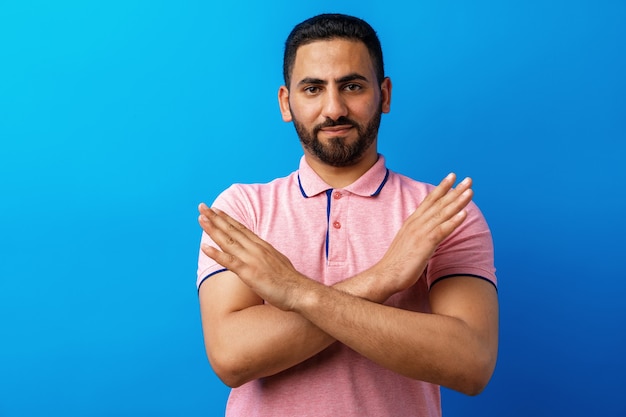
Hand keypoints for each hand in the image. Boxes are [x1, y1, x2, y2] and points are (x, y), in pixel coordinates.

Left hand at [198, 203, 313, 310]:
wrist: (299, 291)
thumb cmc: (290, 281)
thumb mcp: (277, 262)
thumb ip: (266, 257)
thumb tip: (260, 257)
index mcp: (262, 246)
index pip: (241, 229)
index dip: (227, 219)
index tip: (216, 210)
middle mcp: (256, 249)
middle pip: (232, 230)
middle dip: (216, 218)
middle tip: (202, 206)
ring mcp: (252, 259)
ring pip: (228, 241)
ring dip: (213, 229)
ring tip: (201, 218)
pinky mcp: (249, 272)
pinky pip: (229, 261)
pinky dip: (216, 254)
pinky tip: (204, 247)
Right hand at [374, 173, 472, 296]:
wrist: (386, 275)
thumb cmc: (398, 262)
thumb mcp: (408, 241)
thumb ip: (419, 232)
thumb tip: (429, 229)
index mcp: (412, 222)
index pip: (429, 201)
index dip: (441, 188)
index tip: (452, 177)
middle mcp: (416, 223)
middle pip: (438, 204)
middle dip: (454, 190)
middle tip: (468, 179)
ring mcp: (420, 233)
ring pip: (442, 214)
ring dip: (457, 202)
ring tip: (469, 191)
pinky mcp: (424, 244)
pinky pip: (441, 231)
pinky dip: (453, 221)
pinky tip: (464, 214)